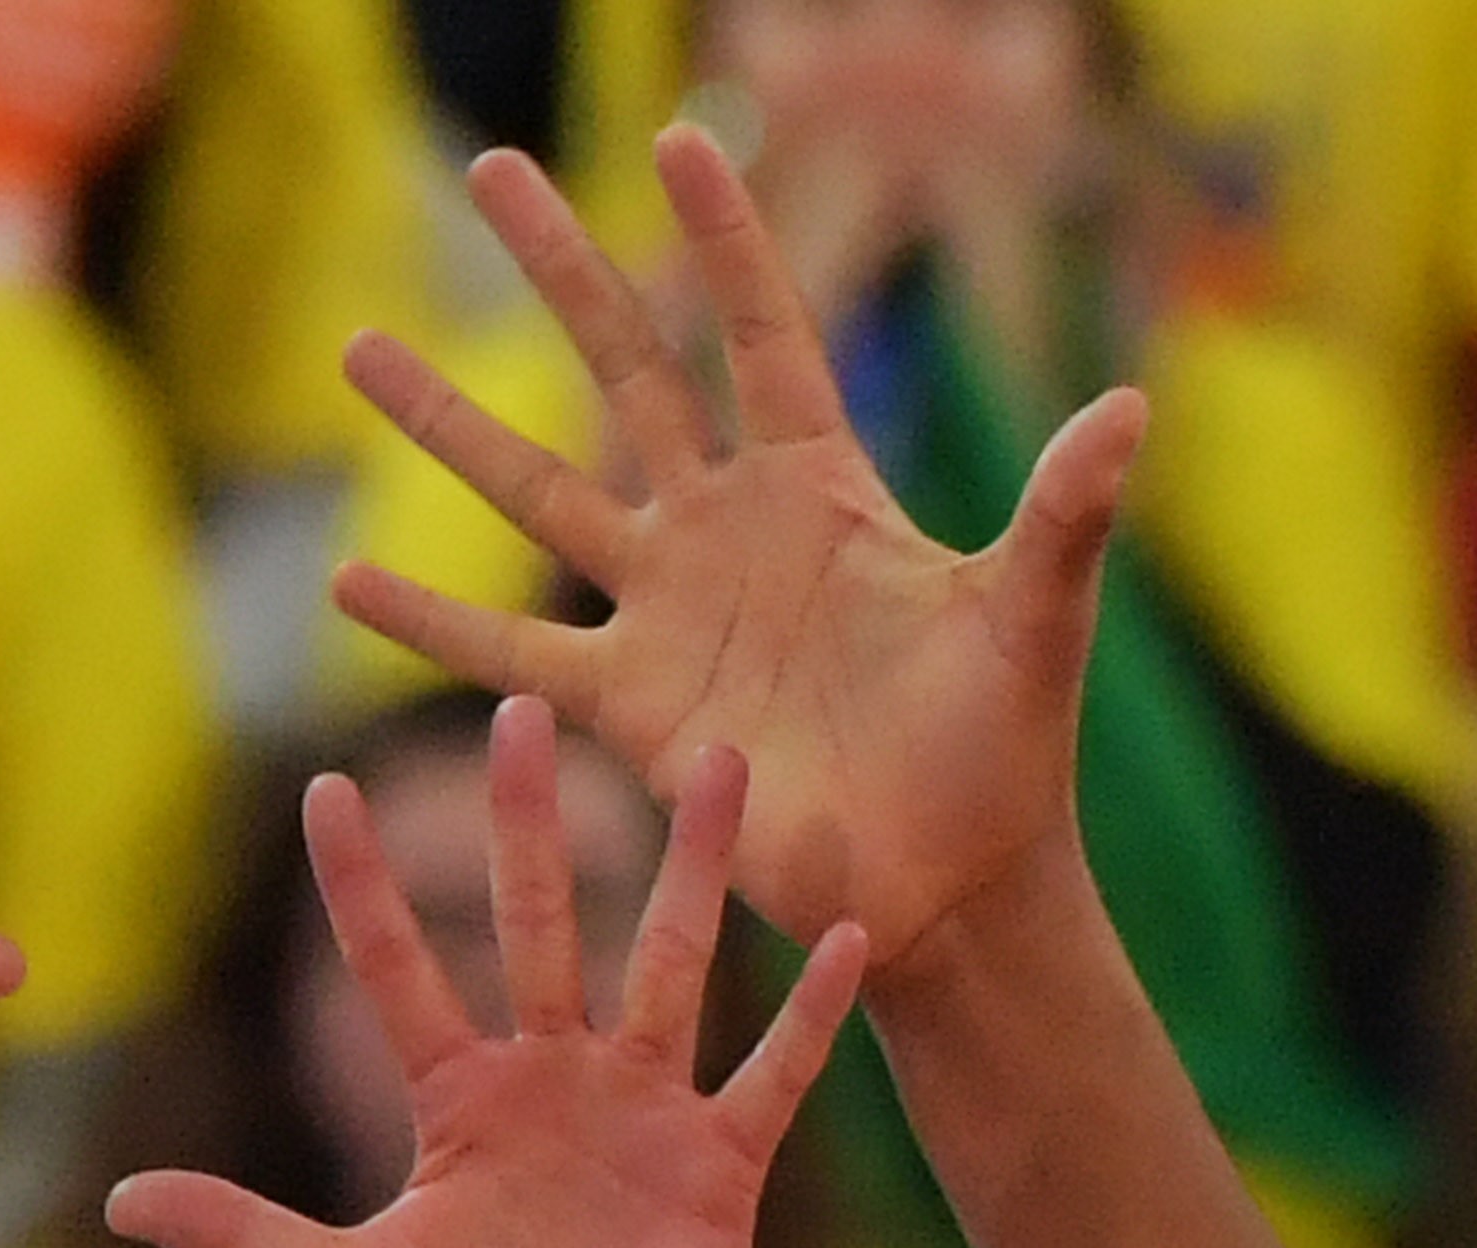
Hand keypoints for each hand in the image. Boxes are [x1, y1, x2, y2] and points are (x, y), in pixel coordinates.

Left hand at [104, 704, 862, 1247]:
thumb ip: (247, 1232)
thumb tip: (116, 1202)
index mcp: (460, 1102)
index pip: (398, 967)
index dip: (361, 884)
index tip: (324, 786)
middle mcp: (552, 1083)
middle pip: (537, 923)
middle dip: (527, 820)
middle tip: (522, 709)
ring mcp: (642, 1114)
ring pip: (667, 963)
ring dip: (692, 867)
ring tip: (718, 761)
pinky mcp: (719, 1164)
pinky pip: (770, 1072)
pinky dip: (810, 1011)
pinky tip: (846, 930)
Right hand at [333, 131, 1143, 969]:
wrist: (951, 886)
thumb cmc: (1003, 750)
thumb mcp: (1034, 615)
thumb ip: (1068, 509)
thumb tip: (1132, 407)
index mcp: (822, 489)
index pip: (766, 331)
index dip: (728, 237)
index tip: (683, 132)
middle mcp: (728, 530)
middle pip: (629, 367)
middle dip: (563, 267)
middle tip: (488, 167)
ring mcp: (667, 612)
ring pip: (538, 490)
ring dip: (449, 421)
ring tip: (358, 344)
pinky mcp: (628, 708)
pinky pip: (510, 650)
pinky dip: (429, 622)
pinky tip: (344, 584)